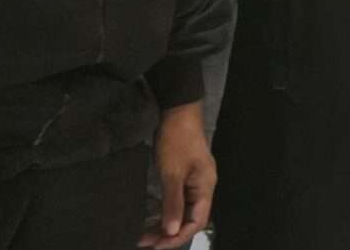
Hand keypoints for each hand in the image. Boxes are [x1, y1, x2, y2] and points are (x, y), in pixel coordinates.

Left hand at [139, 101, 213, 247]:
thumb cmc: (177, 141)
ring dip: (165, 224)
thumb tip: (171, 230)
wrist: (178, 112)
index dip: (177, 236)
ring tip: (144, 235)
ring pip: (182, 211)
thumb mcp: (172, 173)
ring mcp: (193, 182)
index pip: (196, 222)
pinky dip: (164, 212)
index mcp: (205, 187)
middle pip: (189, 219)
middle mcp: (202, 188)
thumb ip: (173, 203)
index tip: (157, 246)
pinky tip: (151, 219)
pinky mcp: (184, 177)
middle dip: (168, 233)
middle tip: (145, 243)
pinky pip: (177, 201)